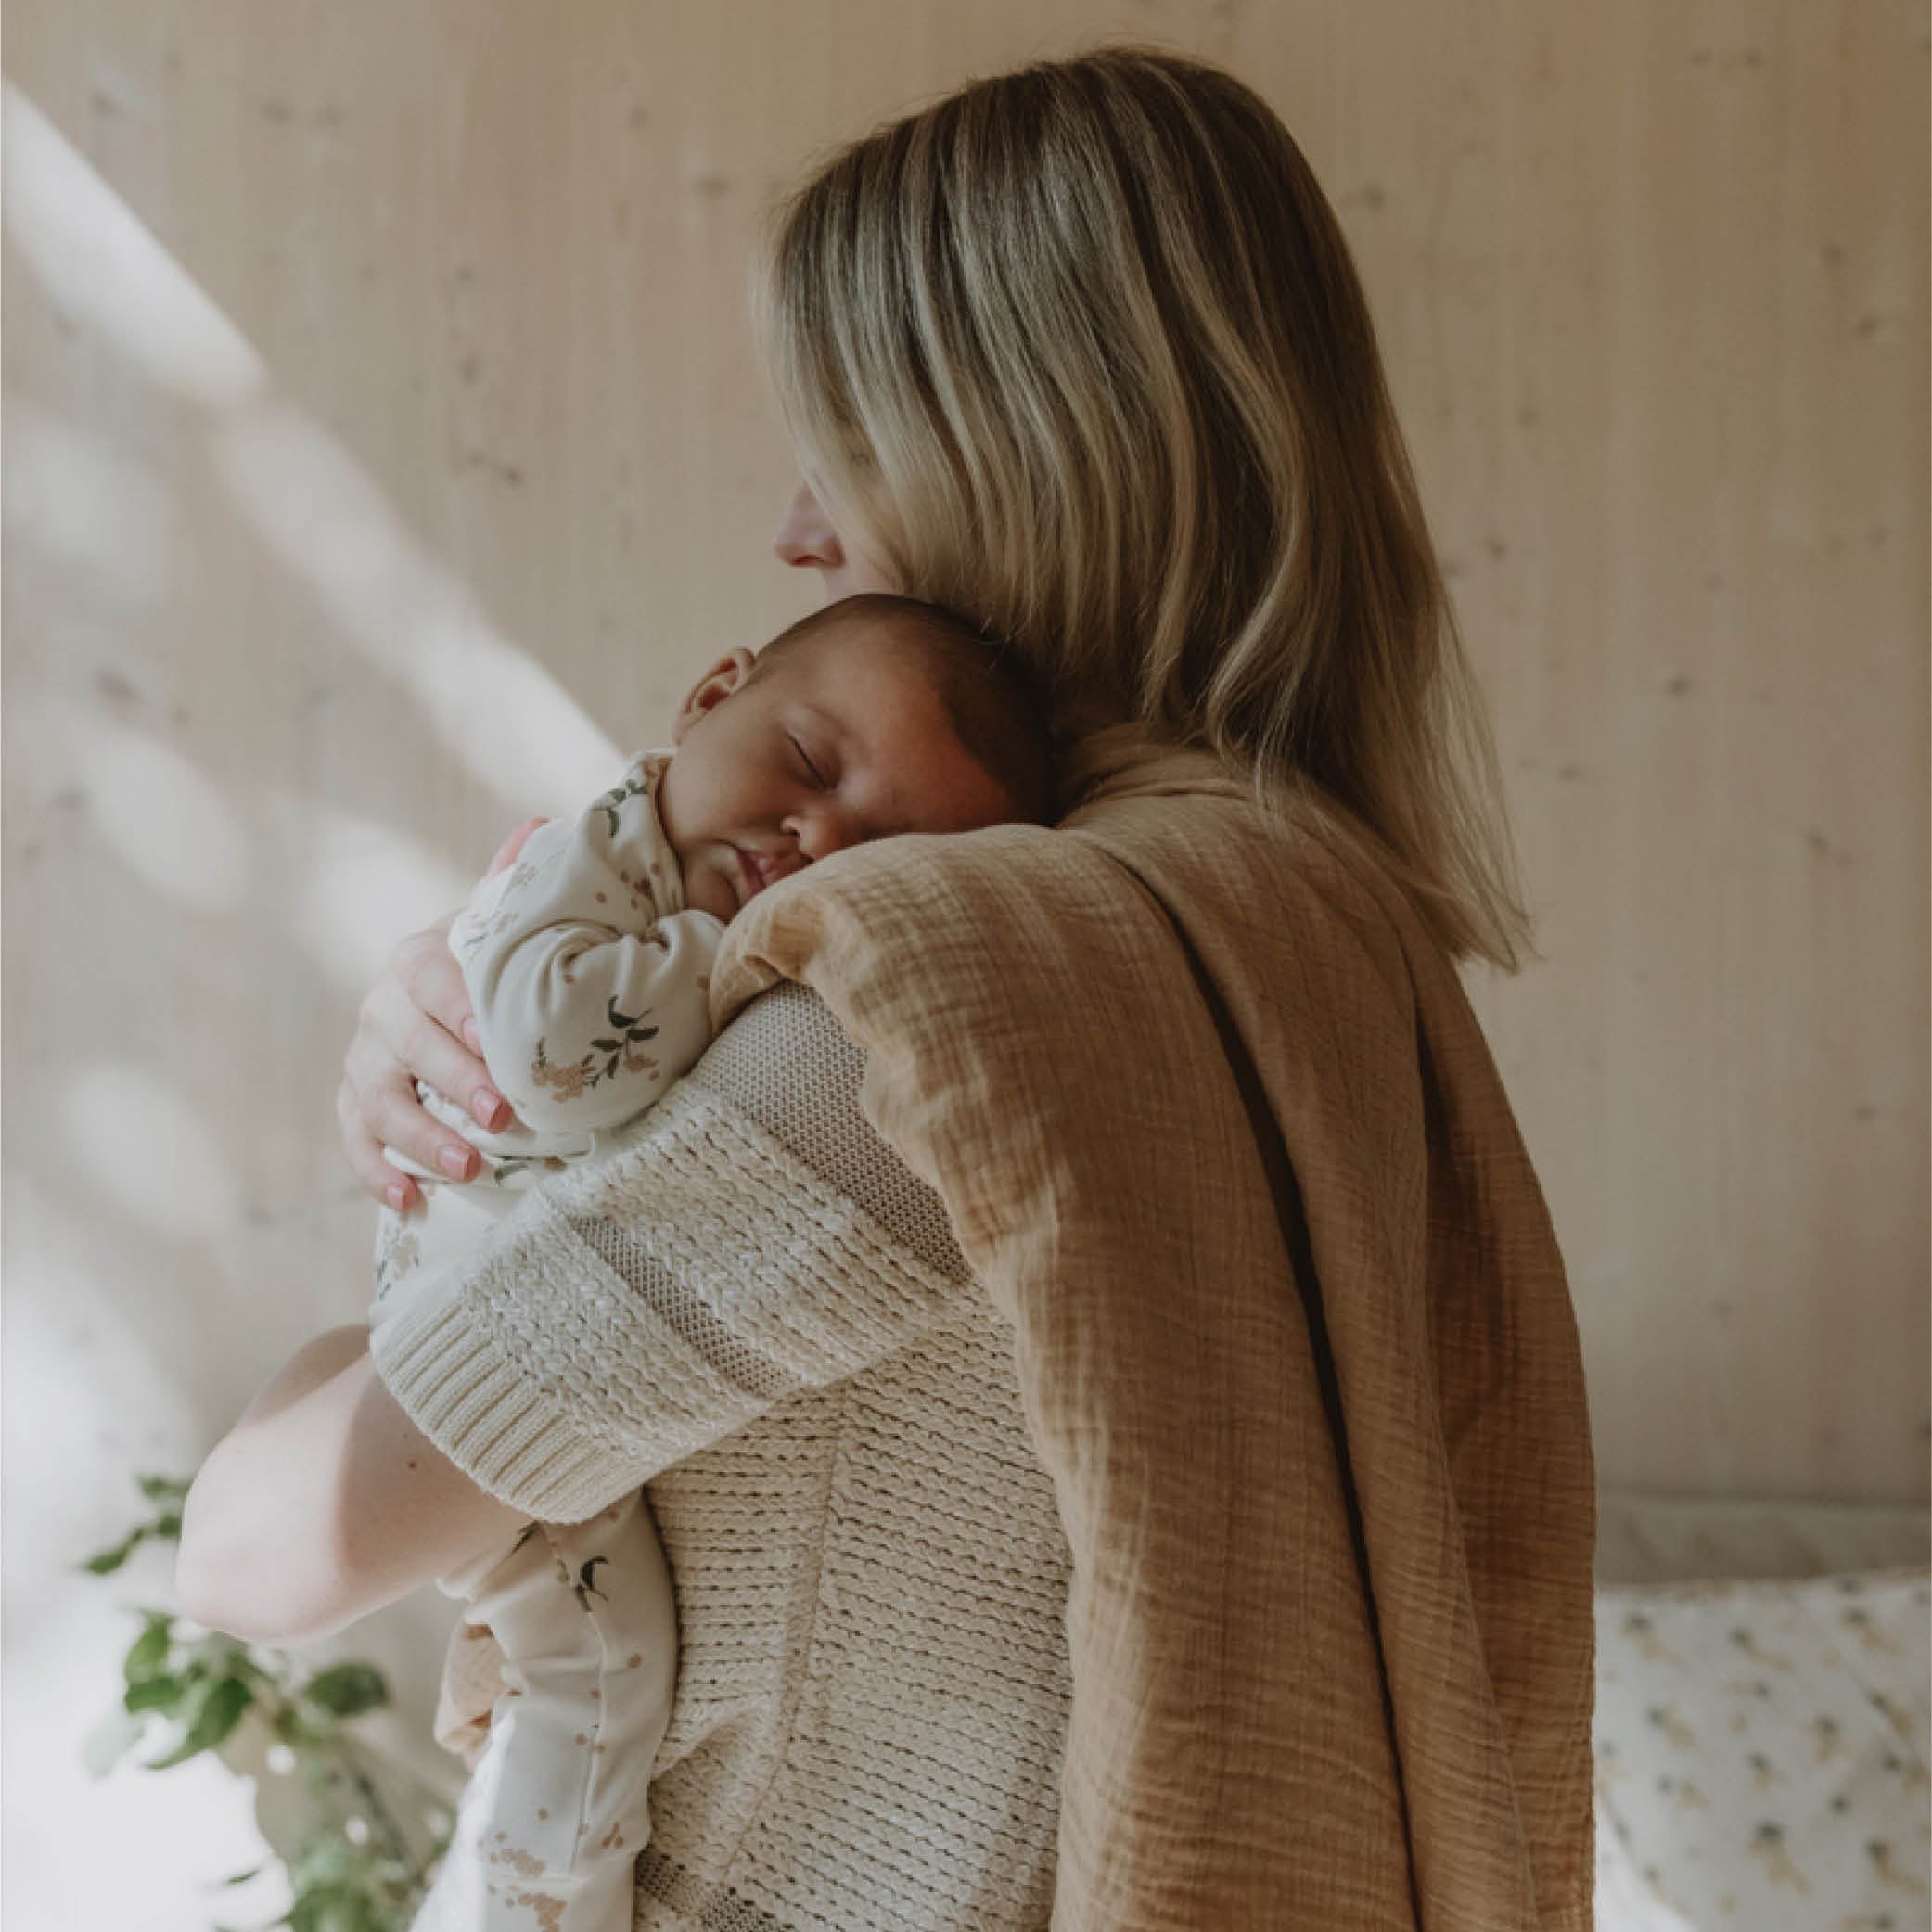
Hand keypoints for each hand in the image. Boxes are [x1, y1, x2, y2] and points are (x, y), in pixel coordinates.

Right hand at [336, 818, 547, 1208]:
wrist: (449, 998)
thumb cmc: (490, 966)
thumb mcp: (501, 927)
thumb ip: (516, 884)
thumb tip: (545, 824)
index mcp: (418, 959)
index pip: (430, 980)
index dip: (459, 1010)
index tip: (495, 1041)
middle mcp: (382, 1009)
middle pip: (406, 1048)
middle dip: (453, 1082)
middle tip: (502, 1114)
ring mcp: (364, 1062)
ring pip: (378, 1103)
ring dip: (420, 1139)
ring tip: (469, 1169)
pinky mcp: (356, 1107)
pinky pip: (356, 1143)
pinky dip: (376, 1175)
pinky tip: (409, 1203)